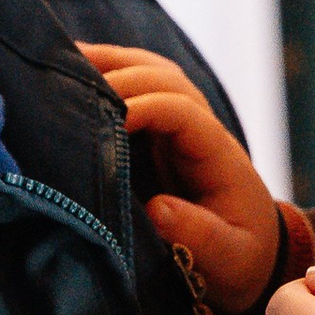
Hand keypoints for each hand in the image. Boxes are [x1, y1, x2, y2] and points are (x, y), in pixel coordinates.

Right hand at [80, 43, 279, 314]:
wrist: (251, 257)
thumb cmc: (239, 256)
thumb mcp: (228, 256)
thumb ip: (199, 235)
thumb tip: (156, 208)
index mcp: (216, 153)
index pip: (182, 109)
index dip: (145, 106)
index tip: (110, 120)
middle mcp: (199, 128)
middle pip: (164, 77)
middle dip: (120, 73)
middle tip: (71, 79)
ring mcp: (178, 127)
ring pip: (149, 73)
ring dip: (109, 63)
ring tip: (64, 57)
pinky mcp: (156, 134)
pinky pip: (134, 90)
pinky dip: (105, 74)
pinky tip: (71, 71)